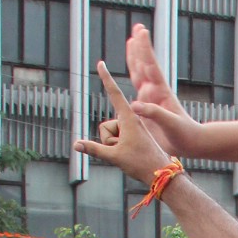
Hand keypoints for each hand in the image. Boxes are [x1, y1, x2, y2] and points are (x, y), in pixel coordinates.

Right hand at [73, 61, 196, 183]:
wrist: (162, 173)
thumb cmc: (142, 163)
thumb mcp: (115, 156)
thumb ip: (94, 149)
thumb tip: (76, 144)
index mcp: (129, 118)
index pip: (114, 93)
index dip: (106, 78)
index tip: (100, 63)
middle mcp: (130, 121)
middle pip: (106, 126)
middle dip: (108, 140)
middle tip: (125, 152)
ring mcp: (132, 129)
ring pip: (111, 135)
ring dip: (114, 147)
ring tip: (130, 155)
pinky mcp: (134, 136)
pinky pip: (117, 140)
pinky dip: (119, 149)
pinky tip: (131, 156)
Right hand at [125, 24, 202, 154]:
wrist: (191, 144)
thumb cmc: (184, 135)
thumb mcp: (170, 124)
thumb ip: (153, 113)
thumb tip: (134, 104)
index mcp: (160, 92)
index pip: (150, 66)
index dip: (145, 50)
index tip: (142, 33)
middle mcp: (155, 91)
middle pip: (144, 63)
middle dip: (140, 46)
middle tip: (138, 27)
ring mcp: (152, 96)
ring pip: (140, 71)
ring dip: (136, 55)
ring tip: (132, 39)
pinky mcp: (148, 105)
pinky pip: (138, 86)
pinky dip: (133, 75)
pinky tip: (133, 69)